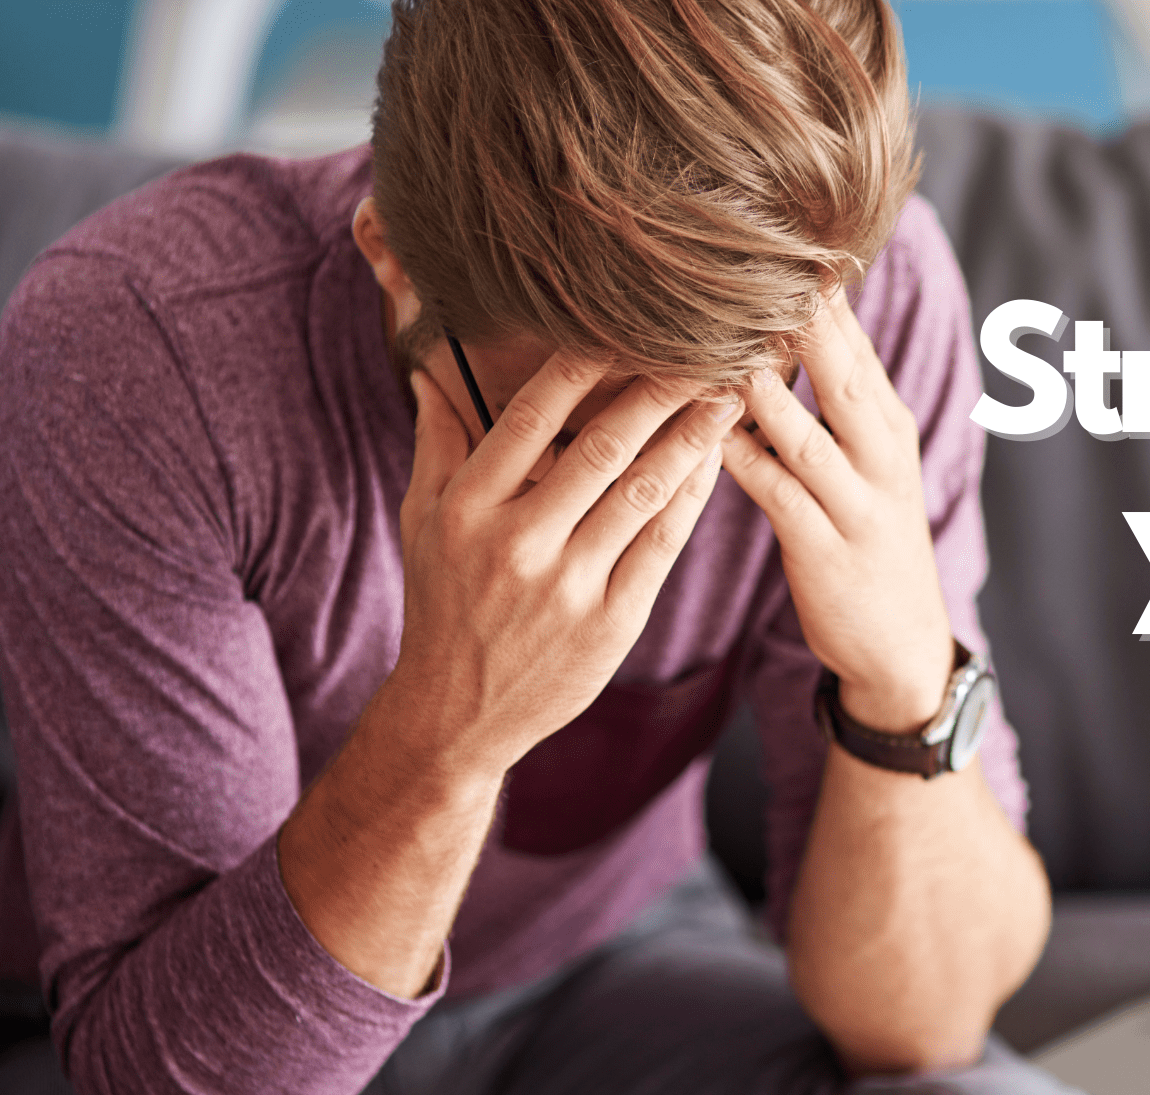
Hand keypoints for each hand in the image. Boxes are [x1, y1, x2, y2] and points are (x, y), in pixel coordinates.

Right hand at [384, 354, 737, 782]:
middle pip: (601, 449)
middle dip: (658, 393)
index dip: (581, 367)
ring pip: (643, 494)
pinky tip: (715, 461)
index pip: (530, 418)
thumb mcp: (423, 521)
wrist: (459, 713)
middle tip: (703, 348)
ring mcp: (567, 586)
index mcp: (468, 508)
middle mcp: (517, 543)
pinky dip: (692, 498)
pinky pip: (662, 546)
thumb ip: (437, 441)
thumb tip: (429, 367)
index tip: (624, 325)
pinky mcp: (610, 622)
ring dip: (692, 439)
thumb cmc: (443, 603)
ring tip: (727, 396)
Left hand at [721, 292, 955, 732]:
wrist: (902, 646)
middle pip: (838, 367)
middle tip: (745, 254)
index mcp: (887, 422)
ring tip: (708, 332)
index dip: (815, 289)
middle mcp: (880, 451)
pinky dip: (737, 454)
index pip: (852, 339)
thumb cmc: (866, 542)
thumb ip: (830, 398)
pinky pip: (775, 490)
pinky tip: (699, 427)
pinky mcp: (824, 547)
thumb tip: (785, 323)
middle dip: (796, 315)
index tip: (770, 228)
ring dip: (756, 380)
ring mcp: (856, 500)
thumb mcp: (865, 462)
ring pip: (803, 426)